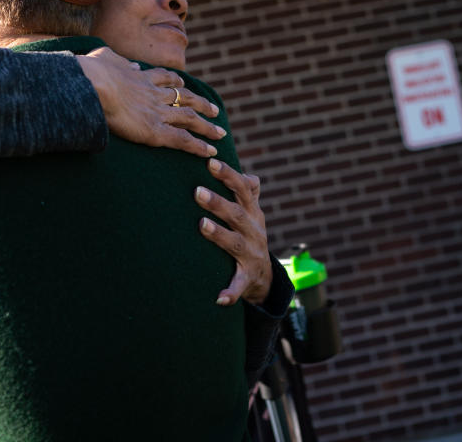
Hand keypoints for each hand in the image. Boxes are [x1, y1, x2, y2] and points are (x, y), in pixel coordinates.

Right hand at [76, 47, 225, 157]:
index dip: (176, 82)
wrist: (95, 84)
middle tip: (214, 109)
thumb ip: (114, 59)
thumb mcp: (104, 57)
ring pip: (189, 118)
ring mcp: (157, 112)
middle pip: (184, 97)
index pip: (165, 79)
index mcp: (142, 78)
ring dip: (206, 126)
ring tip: (219, 132)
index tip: (184, 85)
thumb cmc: (92, 72)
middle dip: (201, 103)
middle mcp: (155, 94)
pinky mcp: (156, 131)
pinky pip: (183, 139)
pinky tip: (210, 151)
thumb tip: (126, 63)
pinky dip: (198, 145)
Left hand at [194, 158, 272, 305]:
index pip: (242, 189)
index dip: (228, 176)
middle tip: (197, 191)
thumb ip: (249, 193)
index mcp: (252, 213)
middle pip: (236, 214)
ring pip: (234, 244)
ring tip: (202, 226)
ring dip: (219, 235)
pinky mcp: (247, 277)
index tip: (210, 163)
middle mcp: (253, 231)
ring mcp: (251, 254)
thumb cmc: (249, 235)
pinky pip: (239, 285)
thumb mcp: (253, 213)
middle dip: (218, 202)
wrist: (264, 276)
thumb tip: (249, 174)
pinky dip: (230, 292)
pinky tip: (219, 298)